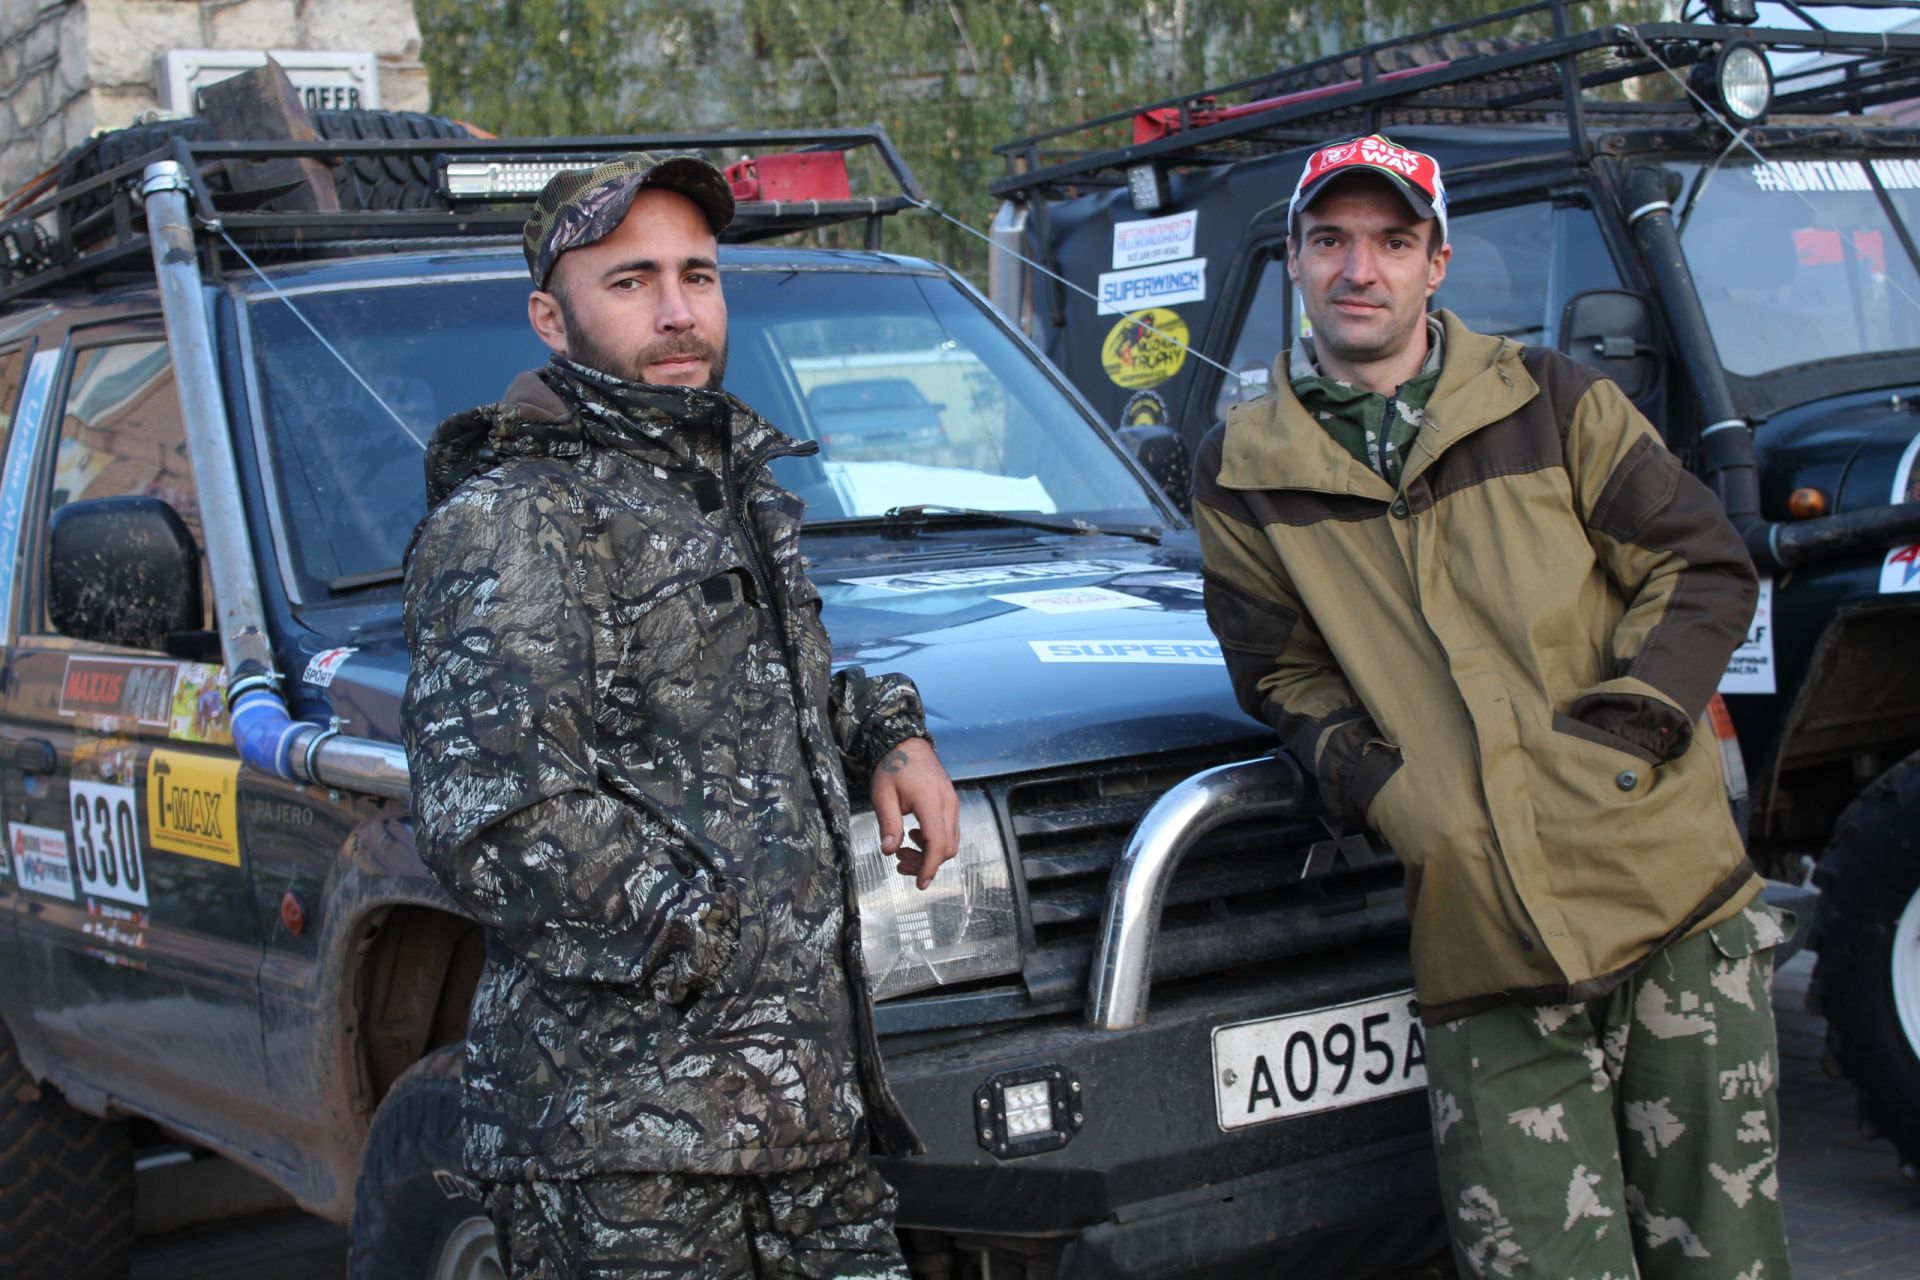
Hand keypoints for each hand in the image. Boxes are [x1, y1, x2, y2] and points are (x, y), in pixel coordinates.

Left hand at [869, 737, 958, 889]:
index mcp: (931, 801)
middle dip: (926, 863)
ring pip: (950, 841)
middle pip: (948, 847)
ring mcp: (952, 803)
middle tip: (900, 863)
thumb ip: (888, 823)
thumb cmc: (893, 766)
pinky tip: (914, 836)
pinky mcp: (950, 803)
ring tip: (903, 851)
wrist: (906, 743)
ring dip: (930, 853)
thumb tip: (888, 850)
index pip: (937, 843)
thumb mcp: (883, 795)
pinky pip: (949, 830)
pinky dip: (934, 841)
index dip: (929, 867)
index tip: (919, 883)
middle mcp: (948, 804)